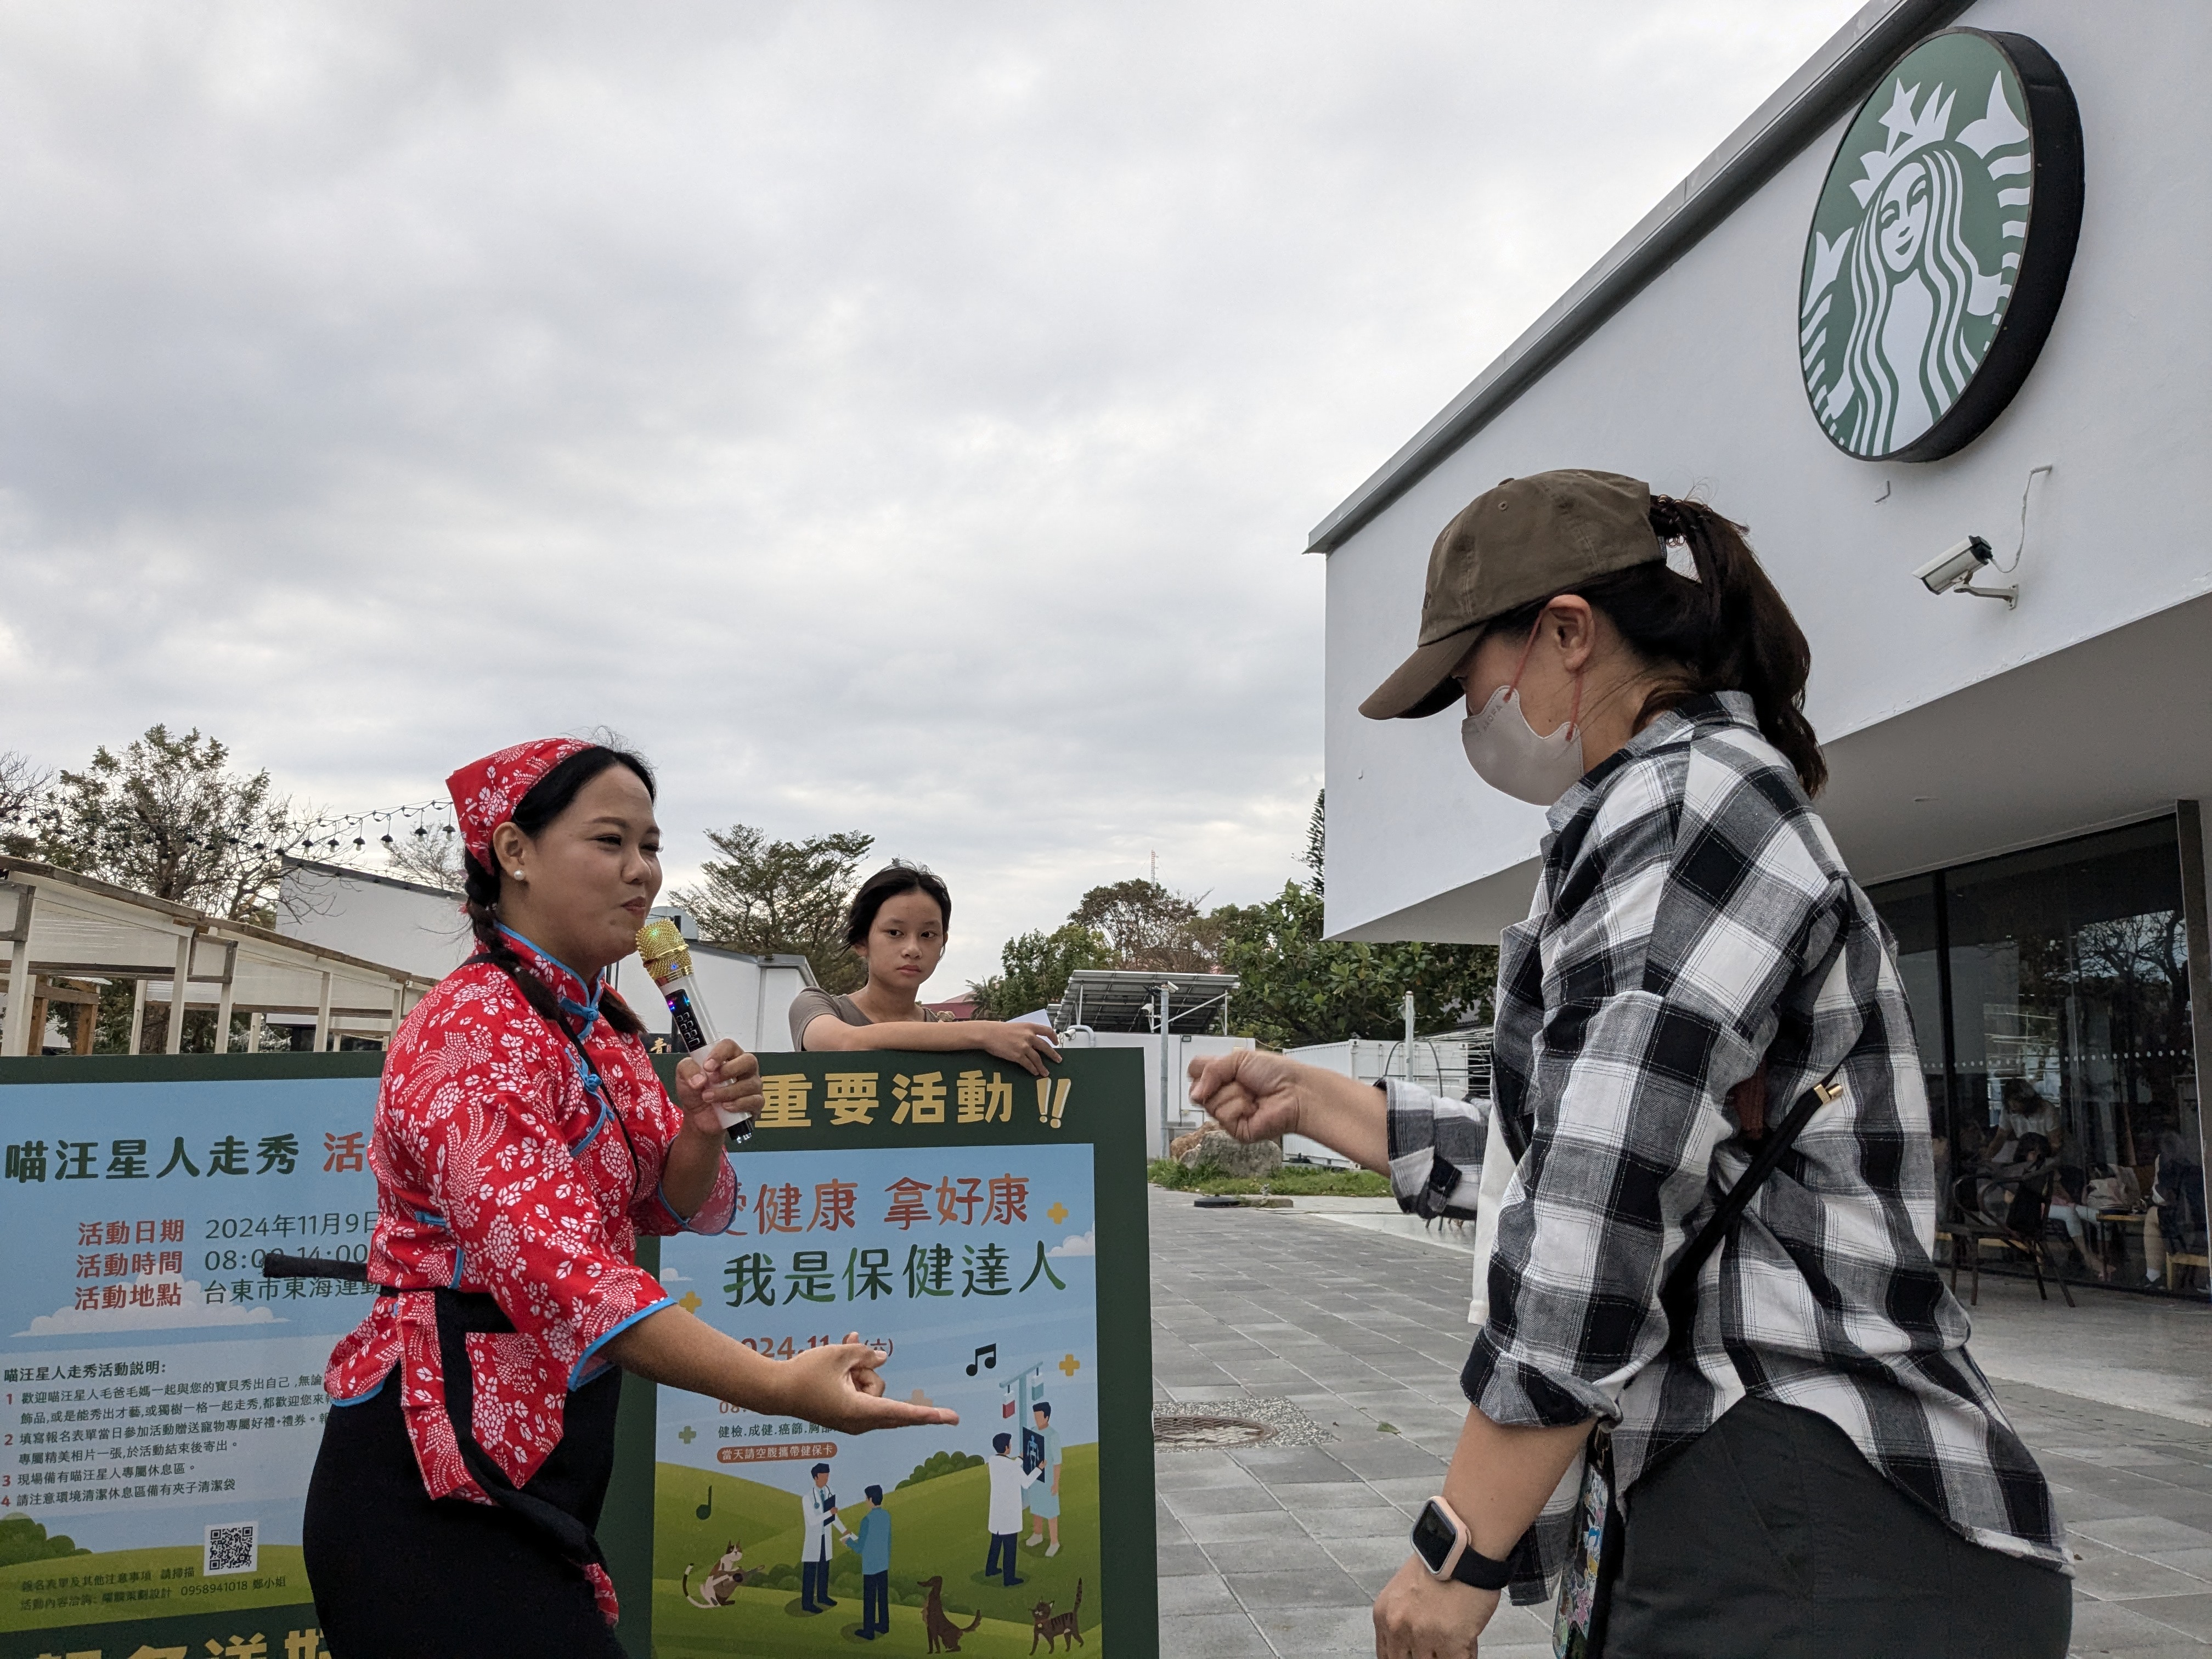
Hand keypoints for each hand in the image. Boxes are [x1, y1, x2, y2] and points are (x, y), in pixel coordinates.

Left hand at [676, 1040, 762, 1132]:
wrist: (698, 1119)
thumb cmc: (695, 1093)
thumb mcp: (682, 1078)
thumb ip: (687, 1070)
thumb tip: (699, 1078)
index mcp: (727, 1057)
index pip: (729, 1046)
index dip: (720, 1053)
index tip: (707, 1065)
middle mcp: (743, 1069)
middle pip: (749, 1060)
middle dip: (729, 1070)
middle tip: (712, 1080)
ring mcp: (751, 1086)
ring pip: (750, 1084)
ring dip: (727, 1092)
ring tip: (709, 1098)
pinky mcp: (755, 1104)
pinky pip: (755, 1101)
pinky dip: (738, 1104)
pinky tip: (725, 1107)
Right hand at [767, 1330, 960, 1433]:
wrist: (774, 1390)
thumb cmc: (805, 1373)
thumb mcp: (839, 1354)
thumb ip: (865, 1355)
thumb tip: (882, 1359)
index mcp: (859, 1411)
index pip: (902, 1412)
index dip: (929, 1414)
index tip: (952, 1419)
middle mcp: (859, 1421)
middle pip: (885, 1395)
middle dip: (867, 1374)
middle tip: (845, 1362)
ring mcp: (852, 1420)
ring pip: (873, 1390)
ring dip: (858, 1371)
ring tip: (835, 1362)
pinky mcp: (845, 1414)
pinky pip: (861, 1392)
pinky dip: (854, 1375)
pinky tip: (846, 1352)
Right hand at [975, 1020, 1060, 1077]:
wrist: (988, 1034)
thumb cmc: (999, 1030)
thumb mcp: (1016, 1027)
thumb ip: (1026, 1033)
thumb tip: (1033, 1041)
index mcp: (1029, 1027)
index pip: (1047, 1031)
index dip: (1054, 1037)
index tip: (1056, 1043)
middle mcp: (1029, 1036)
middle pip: (1045, 1047)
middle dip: (1053, 1055)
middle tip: (1058, 1060)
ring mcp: (1024, 1046)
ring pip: (1038, 1059)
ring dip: (1042, 1067)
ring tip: (1045, 1072)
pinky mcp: (1017, 1056)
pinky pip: (1028, 1065)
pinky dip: (1033, 1069)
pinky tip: (1035, 1072)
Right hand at [1187, 1048, 1308, 1141]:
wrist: (1296, 1092)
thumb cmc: (1276, 1073)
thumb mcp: (1239, 1058)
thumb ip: (1210, 1070)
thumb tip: (1195, 1093)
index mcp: (1223, 1076)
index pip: (1195, 1073)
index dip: (1202, 1071)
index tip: (1216, 1068)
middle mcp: (1224, 1095)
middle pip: (1197, 1090)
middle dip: (1220, 1081)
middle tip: (1240, 1080)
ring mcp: (1229, 1113)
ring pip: (1210, 1103)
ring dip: (1233, 1094)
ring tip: (1251, 1094)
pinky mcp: (1236, 1130)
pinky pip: (1223, 1116)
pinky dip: (1239, 1107)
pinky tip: (1253, 1107)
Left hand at [1371, 1554, 1496, 1658]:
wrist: (1464, 1549)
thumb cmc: (1441, 1563)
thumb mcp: (1406, 1590)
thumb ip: (1404, 1618)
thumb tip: (1412, 1644)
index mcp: (1384, 1615)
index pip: (1386, 1656)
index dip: (1402, 1658)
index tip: (1412, 1656)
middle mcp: (1398, 1627)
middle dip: (1422, 1657)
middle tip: (1435, 1650)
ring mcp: (1423, 1636)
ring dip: (1443, 1655)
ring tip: (1453, 1642)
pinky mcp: (1450, 1642)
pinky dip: (1464, 1656)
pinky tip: (1467, 1645)